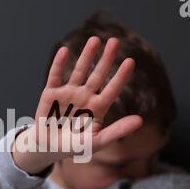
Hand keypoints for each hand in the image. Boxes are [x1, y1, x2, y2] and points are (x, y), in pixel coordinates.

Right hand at [13, 37, 142, 173]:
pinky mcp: (51, 93)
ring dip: (86, 56)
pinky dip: (59, 64)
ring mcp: (68, 93)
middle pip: (98, 75)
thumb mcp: (97, 141)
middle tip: (115, 42)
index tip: (130, 61)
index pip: (112, 89)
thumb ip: (117, 130)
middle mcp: (85, 96)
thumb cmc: (75, 147)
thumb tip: (140, 120)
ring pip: (79, 71)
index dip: (120, 76)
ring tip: (95, 40)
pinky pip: (55, 76)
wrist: (49, 149)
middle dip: (106, 59)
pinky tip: (65, 51)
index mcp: (97, 107)